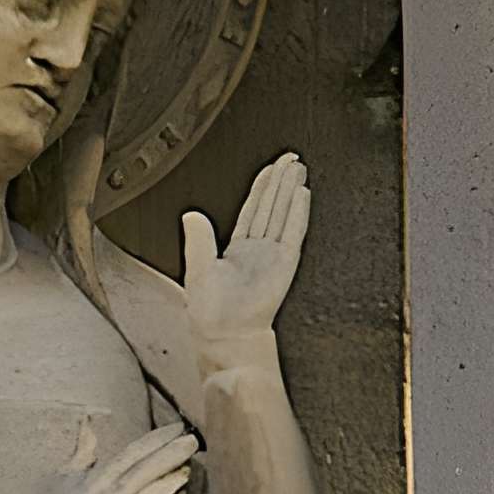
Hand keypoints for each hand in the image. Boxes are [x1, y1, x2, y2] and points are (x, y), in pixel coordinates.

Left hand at [182, 152, 309, 376]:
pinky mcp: (284, 263)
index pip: (252, 210)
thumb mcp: (198, 270)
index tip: (271, 168)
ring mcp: (272, 255)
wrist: (227, 336)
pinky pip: (292, 233)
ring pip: (282, 214)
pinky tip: (302, 194)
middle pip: (271, 206)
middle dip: (280, 181)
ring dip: (290, 190)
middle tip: (291, 158)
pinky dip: (298, 213)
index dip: (262, 187)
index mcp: (236, 249)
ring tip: (298, 168)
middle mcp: (257, 250)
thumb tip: (190, 215)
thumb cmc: (211, 314)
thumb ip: (198, 240)